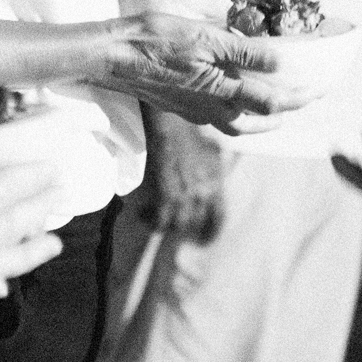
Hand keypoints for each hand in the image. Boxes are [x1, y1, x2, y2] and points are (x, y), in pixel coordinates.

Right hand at [105, 12, 315, 134]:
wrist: (113, 57)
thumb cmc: (156, 39)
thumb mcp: (204, 36)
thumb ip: (244, 51)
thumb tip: (281, 60)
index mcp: (220, 92)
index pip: (272, 103)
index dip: (301, 96)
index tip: (321, 87)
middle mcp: (211, 109)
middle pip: (260, 122)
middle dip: (288, 111)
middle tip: (308, 98)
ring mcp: (195, 111)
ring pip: (239, 126)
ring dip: (264, 120)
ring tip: (279, 109)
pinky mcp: (182, 108)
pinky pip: (219, 118)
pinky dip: (238, 113)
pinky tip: (236, 99)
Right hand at [139, 112, 223, 242]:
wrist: (168, 121)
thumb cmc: (186, 131)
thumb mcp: (209, 151)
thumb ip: (211, 172)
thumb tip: (211, 185)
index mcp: (216, 183)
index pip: (219, 218)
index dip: (209, 233)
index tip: (200, 239)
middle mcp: (205, 192)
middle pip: (194, 224)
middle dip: (180, 227)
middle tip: (167, 222)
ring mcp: (186, 194)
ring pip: (178, 226)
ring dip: (164, 225)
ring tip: (152, 216)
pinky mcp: (167, 193)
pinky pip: (161, 221)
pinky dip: (151, 221)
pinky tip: (143, 213)